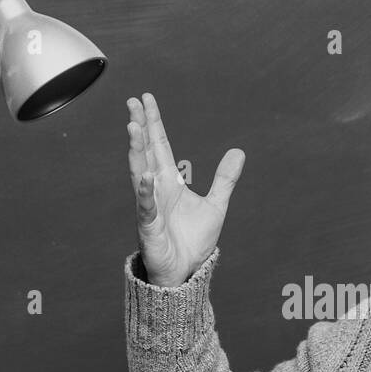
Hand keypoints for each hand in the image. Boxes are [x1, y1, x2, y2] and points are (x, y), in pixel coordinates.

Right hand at [127, 93, 243, 286]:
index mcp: (169, 182)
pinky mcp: (149, 228)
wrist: (186, 272)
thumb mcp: (216, 205)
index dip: (153, 123)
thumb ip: (225, 179)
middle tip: (132, 102)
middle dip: (139, 128)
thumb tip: (238, 151)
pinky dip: (146, 193)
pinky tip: (146, 177)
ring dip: (136, 151)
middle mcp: (156, 190)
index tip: (145, 99)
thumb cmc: (193, 241)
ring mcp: (150, 208)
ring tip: (133, 127)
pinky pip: (146, 208)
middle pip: (145, 153)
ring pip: (139, 174)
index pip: (159, 146)